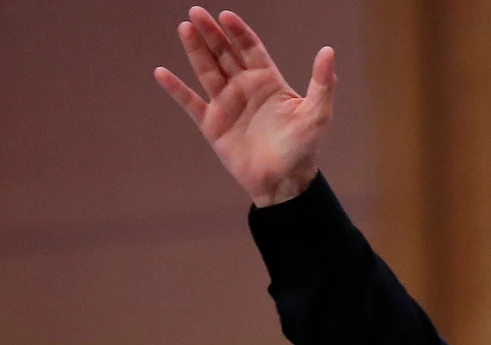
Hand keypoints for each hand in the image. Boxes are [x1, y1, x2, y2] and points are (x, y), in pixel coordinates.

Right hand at [154, 7, 335, 206]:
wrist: (283, 181)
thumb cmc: (302, 148)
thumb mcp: (317, 114)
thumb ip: (323, 82)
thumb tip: (329, 50)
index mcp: (268, 81)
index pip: (250, 48)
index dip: (239, 32)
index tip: (226, 15)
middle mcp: (244, 88)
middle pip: (224, 53)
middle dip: (212, 33)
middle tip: (197, 11)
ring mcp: (226, 104)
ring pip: (207, 70)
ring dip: (195, 50)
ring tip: (185, 27)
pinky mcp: (212, 123)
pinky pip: (190, 102)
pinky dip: (176, 89)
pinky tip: (162, 73)